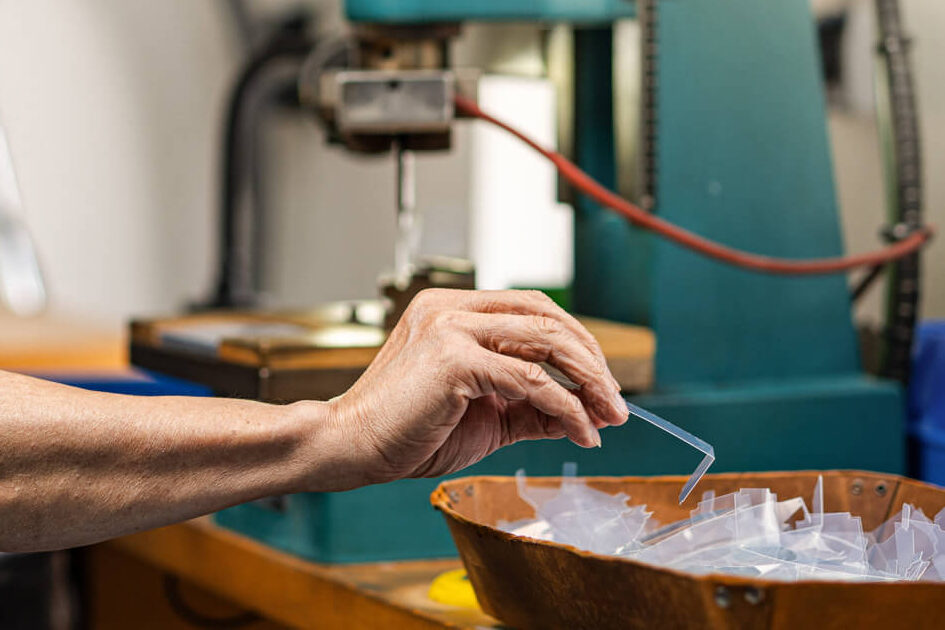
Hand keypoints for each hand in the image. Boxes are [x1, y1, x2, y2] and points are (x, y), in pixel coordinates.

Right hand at [313, 289, 628, 487]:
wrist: (351, 447)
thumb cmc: (408, 431)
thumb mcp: (484, 415)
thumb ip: (529, 406)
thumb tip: (580, 412)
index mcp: (455, 309)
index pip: (534, 310)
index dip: (576, 343)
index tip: (601, 383)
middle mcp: (453, 307)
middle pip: (548, 318)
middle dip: (592, 360)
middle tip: (616, 401)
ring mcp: (451, 326)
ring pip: (545, 341)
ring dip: (588, 380)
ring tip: (609, 415)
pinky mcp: (453, 357)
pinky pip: (529, 378)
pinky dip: (564, 405)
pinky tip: (580, 429)